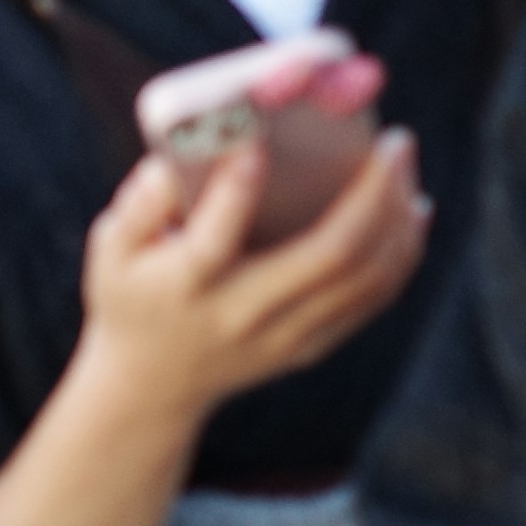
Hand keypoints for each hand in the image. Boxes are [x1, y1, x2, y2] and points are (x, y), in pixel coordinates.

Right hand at [71, 124, 432, 433]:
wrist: (151, 386)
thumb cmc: (132, 294)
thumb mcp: (112, 247)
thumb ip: (142, 198)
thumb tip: (195, 145)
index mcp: (186, 285)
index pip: (214, 241)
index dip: (236, 190)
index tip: (259, 142)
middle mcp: (242, 315)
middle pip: (327, 257)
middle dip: (371, 192)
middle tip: (393, 140)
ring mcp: (283, 336)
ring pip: (364, 279)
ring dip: (397, 218)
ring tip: (403, 161)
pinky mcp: (310, 346)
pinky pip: (373, 299)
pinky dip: (402, 253)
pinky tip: (412, 210)